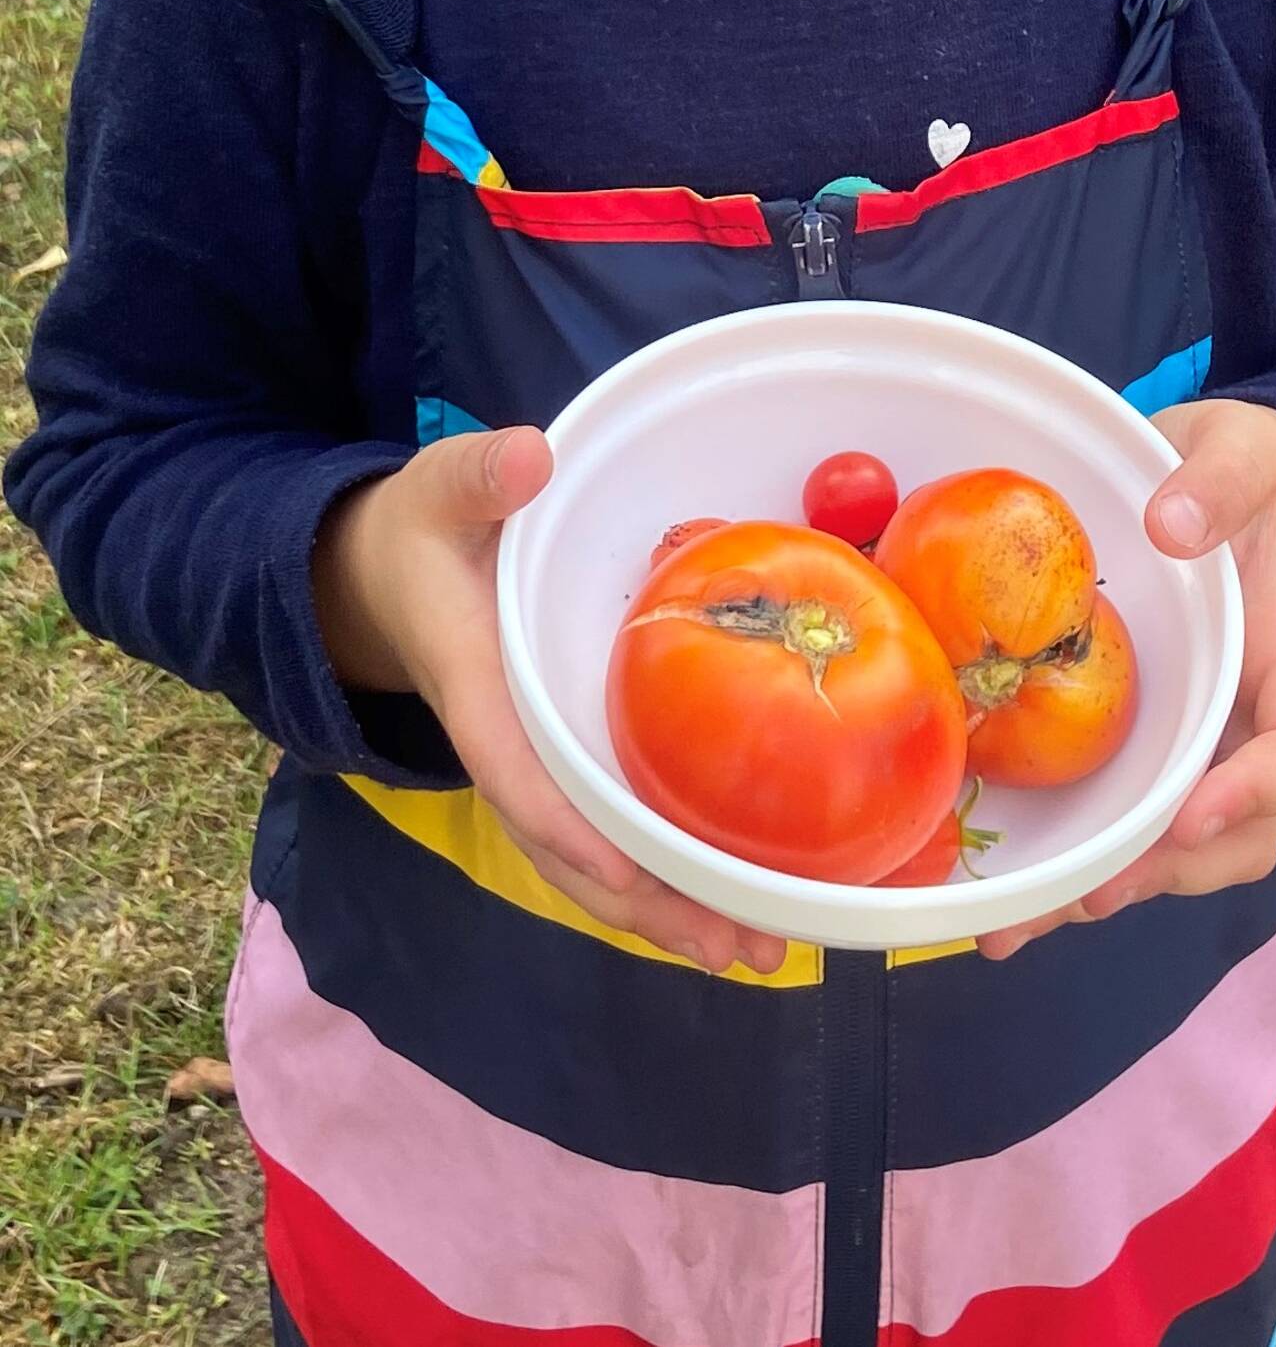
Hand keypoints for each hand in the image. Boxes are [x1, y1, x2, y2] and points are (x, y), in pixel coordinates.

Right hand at [313, 426, 787, 975]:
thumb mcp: (438, 489)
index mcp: (477, 688)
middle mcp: (510, 745)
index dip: (566, 826)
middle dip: (647, 902)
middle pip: (571, 848)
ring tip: (754, 953)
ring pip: (596, 858)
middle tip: (736, 948)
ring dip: (668, 909)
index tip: (625, 874)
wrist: (389, 577)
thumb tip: (528, 455)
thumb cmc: (423, 532)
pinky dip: (661, 874)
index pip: (516, 769)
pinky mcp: (565, 758)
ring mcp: (538, 762)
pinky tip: (729, 900)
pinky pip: (610, 832)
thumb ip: (476, 476)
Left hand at [978, 399, 1275, 958]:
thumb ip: (1222, 479)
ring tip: (1022, 925)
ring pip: (1172, 853)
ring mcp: (1190, 748)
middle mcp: (1245, 727)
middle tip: (1090, 894)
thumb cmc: (1232, 475)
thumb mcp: (1239, 452)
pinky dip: (1070, 867)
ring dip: (1105, 893)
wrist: (1205, 492)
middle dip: (1167, 872)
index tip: (1190, 814)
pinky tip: (1001, 896)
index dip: (1258, 792)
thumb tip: (1175, 526)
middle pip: (1237, 833)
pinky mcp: (1134, 752)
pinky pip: (1117, 825)